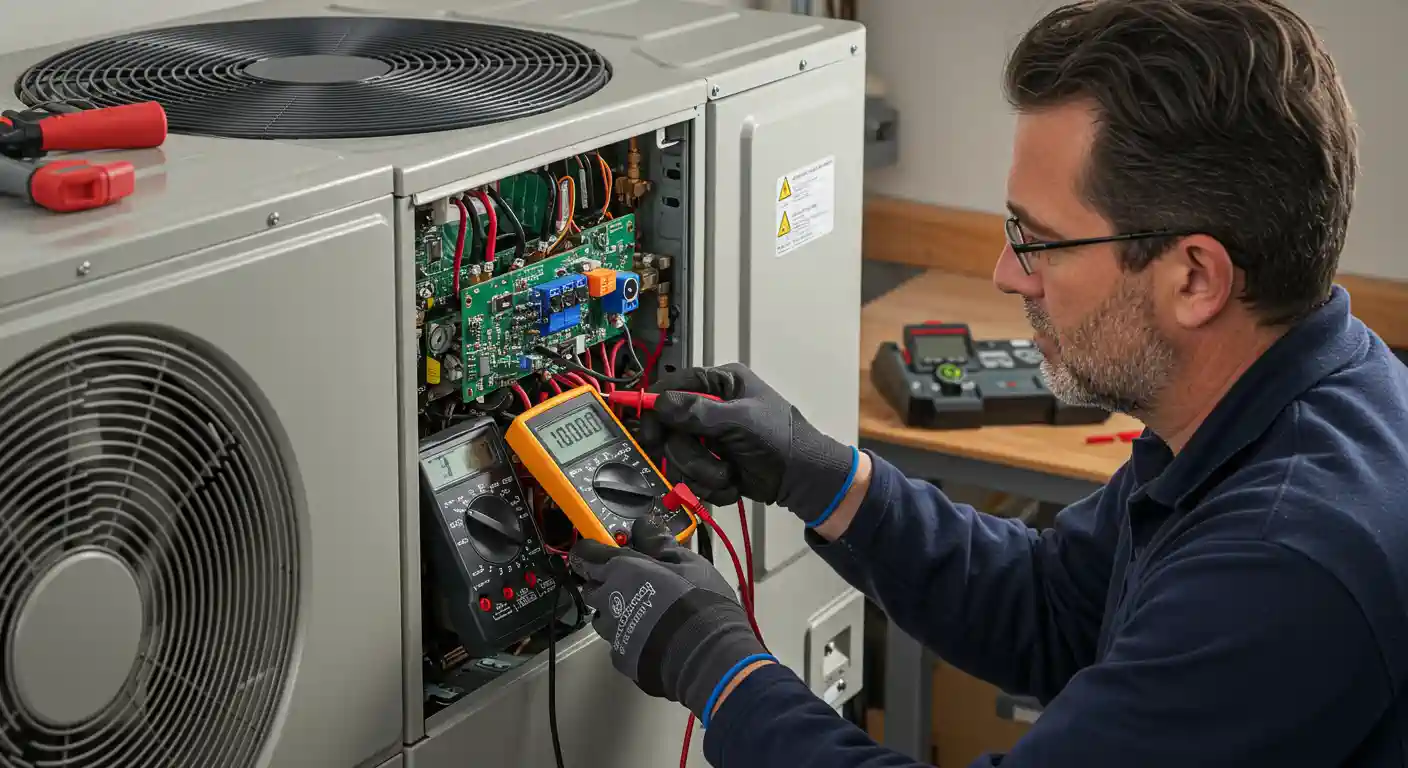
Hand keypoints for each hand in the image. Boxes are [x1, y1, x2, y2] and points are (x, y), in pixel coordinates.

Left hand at [569, 517, 772, 723]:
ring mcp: (612, 633)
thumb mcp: (687, 563)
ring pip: (603, 618)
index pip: (585, 555)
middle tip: (632, 584)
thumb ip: (659, 544)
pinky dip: (631, 638)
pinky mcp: (621, 658)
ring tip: (644, 615)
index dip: (589, 552)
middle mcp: (608, 600)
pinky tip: (652, 639)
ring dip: (616, 613)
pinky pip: (619, 643)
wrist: (704, 654)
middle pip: (591, 588)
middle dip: (604, 584)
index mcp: (620, 570)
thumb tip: (642, 524)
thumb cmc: (697, 599)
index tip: (600, 552)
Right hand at [635, 362, 857, 524]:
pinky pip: (690, 477)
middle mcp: (709, 408)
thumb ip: (699, 411)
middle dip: (687, 452)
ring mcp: (709, 438)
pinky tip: (733, 483)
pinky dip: (710, 485)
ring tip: (728, 474)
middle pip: (669, 428)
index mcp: (720, 383)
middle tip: (703, 461)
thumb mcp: (740, 420)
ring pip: (677, 457)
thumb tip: (660, 404)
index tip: (649, 431)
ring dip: (702, 472)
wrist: (802, 478)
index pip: (673, 386)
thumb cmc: (779, 439)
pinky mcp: (710, 464)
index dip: (655, 407)